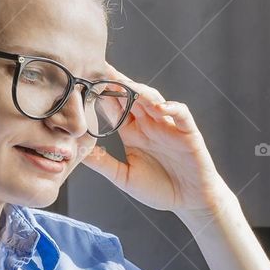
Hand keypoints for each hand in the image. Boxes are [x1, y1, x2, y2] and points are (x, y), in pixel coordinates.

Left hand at [80, 65, 232, 216]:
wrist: (190, 201)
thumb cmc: (160, 190)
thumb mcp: (125, 178)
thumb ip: (104, 164)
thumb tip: (78, 151)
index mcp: (133, 133)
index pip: (115, 107)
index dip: (101, 94)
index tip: (84, 81)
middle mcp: (149, 124)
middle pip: (132, 96)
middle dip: (118, 83)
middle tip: (101, 69)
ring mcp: (168, 126)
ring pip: (153, 100)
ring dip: (140, 91)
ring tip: (126, 85)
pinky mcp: (187, 132)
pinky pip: (180, 114)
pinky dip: (171, 108)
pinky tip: (158, 107)